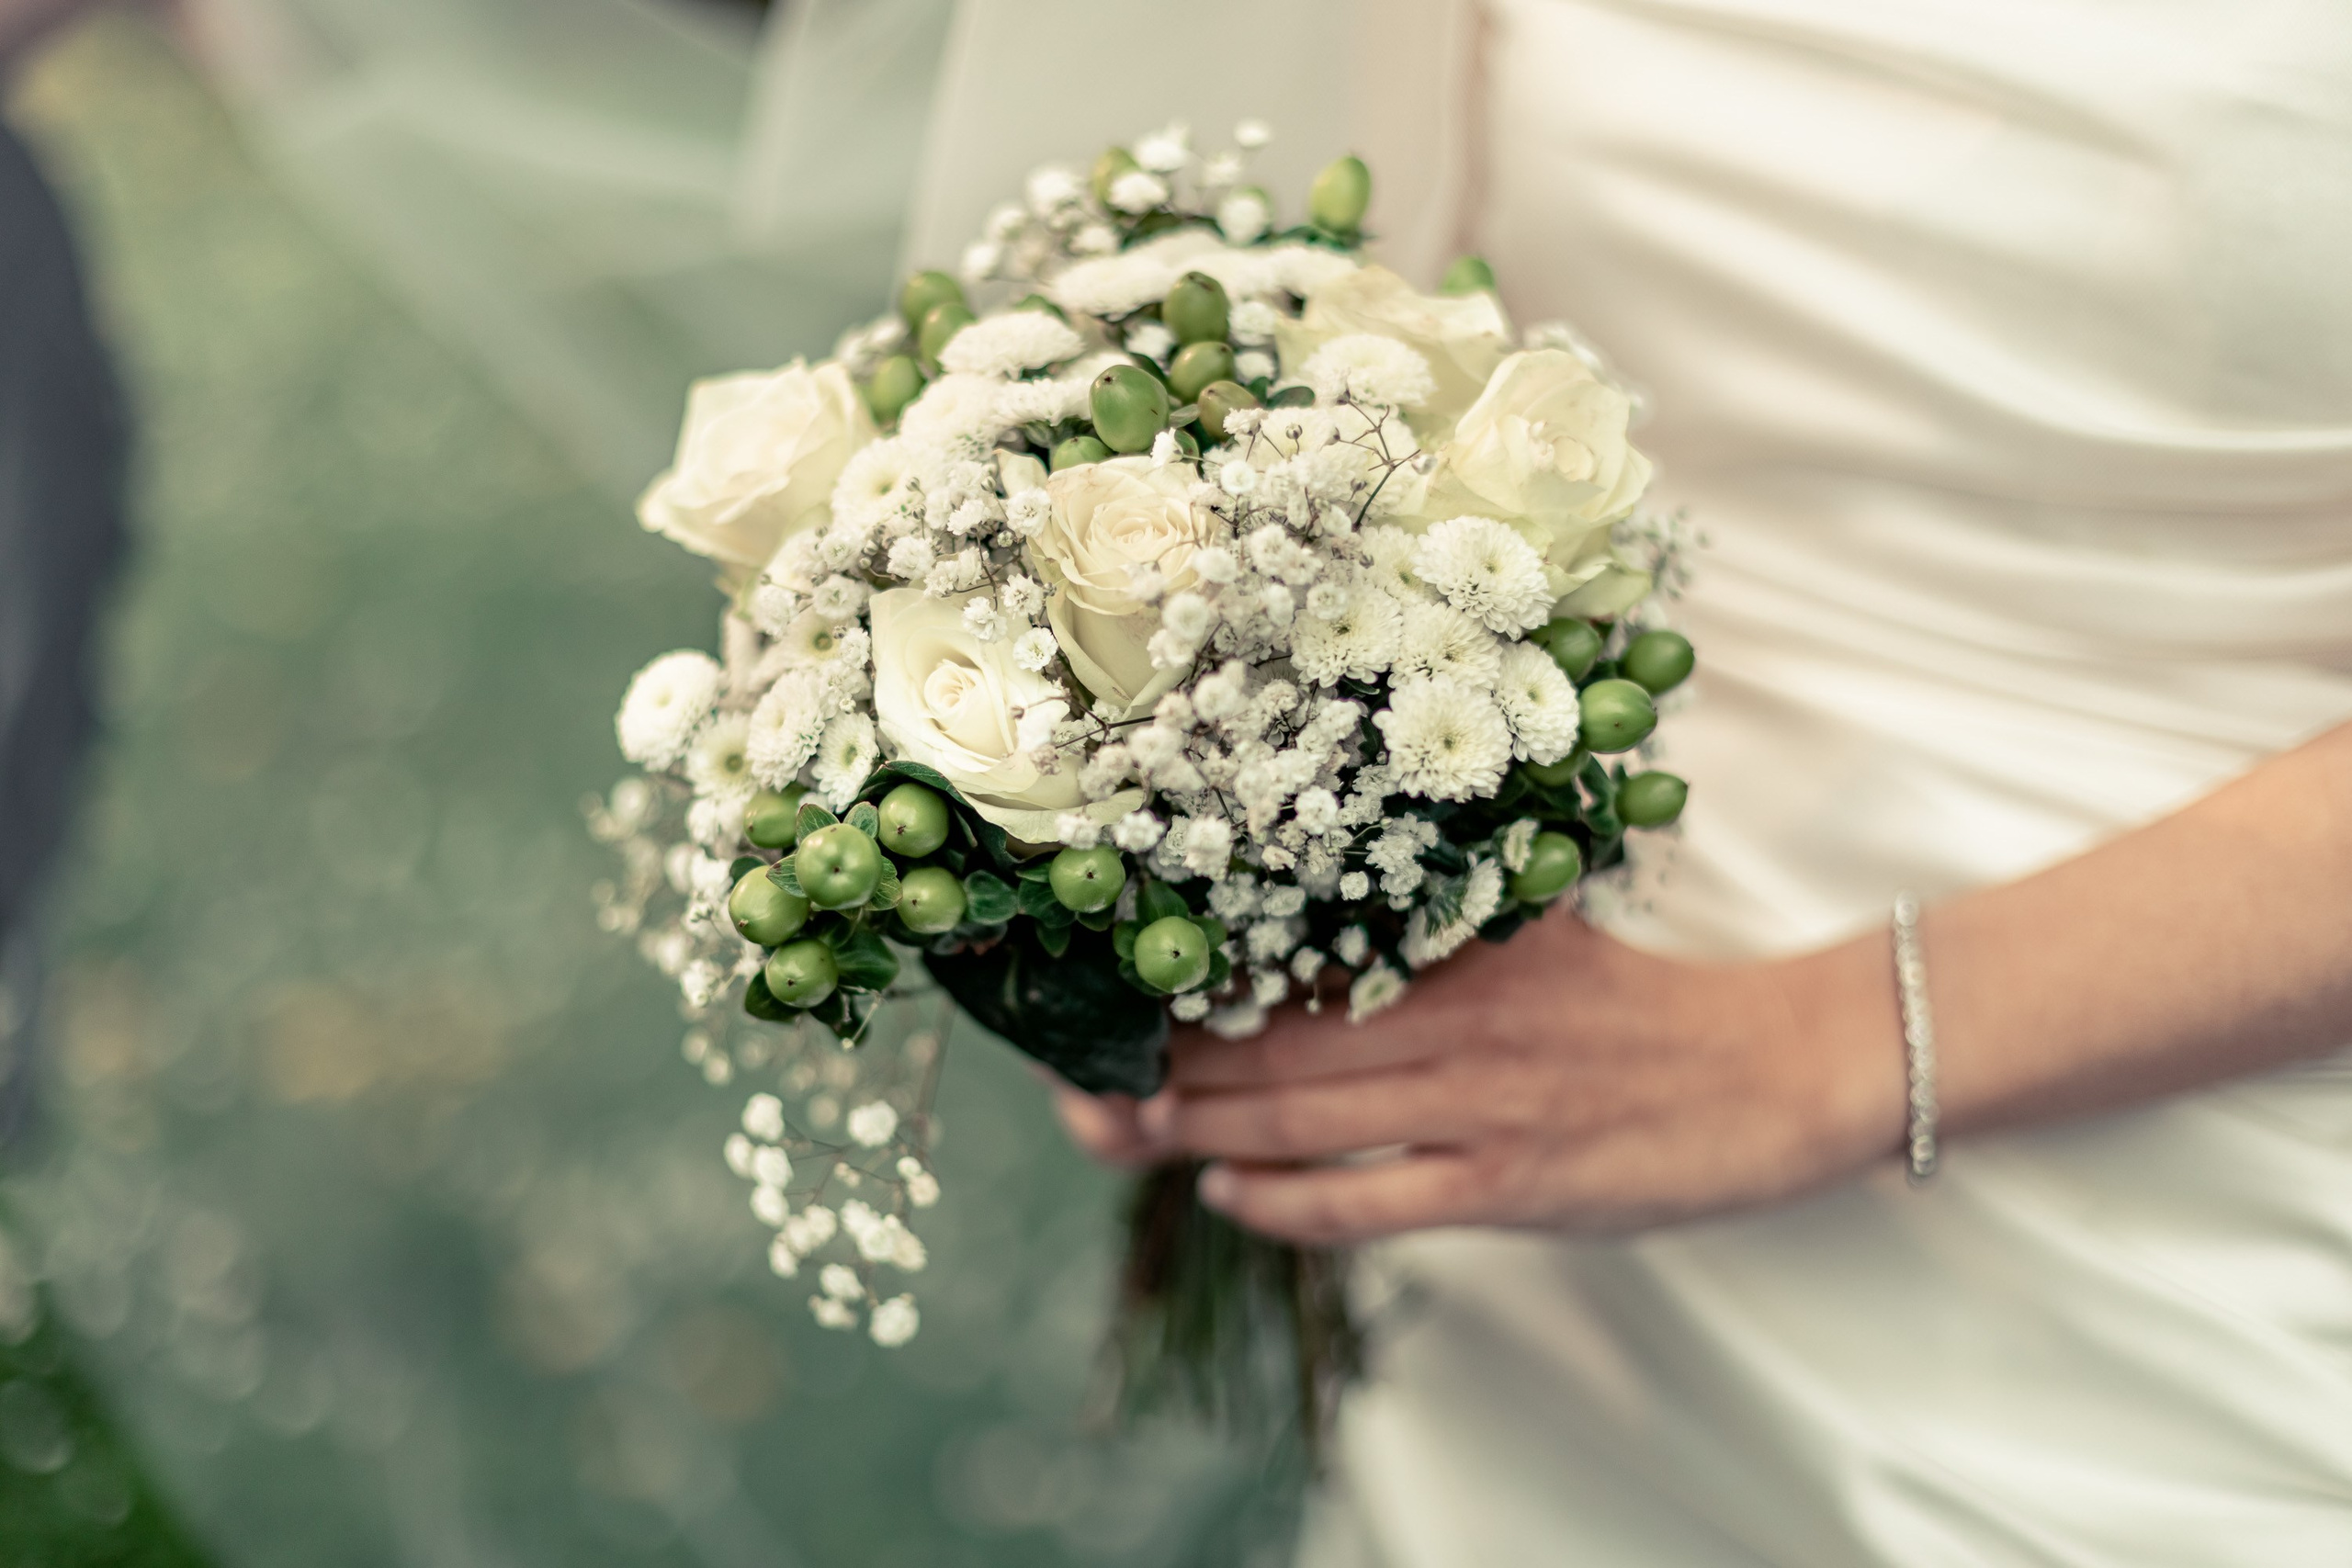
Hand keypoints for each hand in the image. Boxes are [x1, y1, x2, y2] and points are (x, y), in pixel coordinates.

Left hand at [1063, 910, 1905, 1244]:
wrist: (1775, 1068)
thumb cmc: (1639, 1004)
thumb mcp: (1533, 935)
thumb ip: (1432, 926)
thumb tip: (1313, 907)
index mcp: (1452, 943)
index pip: (1289, 954)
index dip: (1188, 975)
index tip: (1106, 983)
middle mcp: (1450, 1016)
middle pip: (1269, 1040)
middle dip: (1159, 1063)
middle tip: (1071, 1074)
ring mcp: (1479, 1102)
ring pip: (1300, 1115)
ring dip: (1196, 1127)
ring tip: (1116, 1130)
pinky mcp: (1510, 1183)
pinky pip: (1372, 1198)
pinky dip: (1289, 1199)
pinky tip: (1229, 1192)